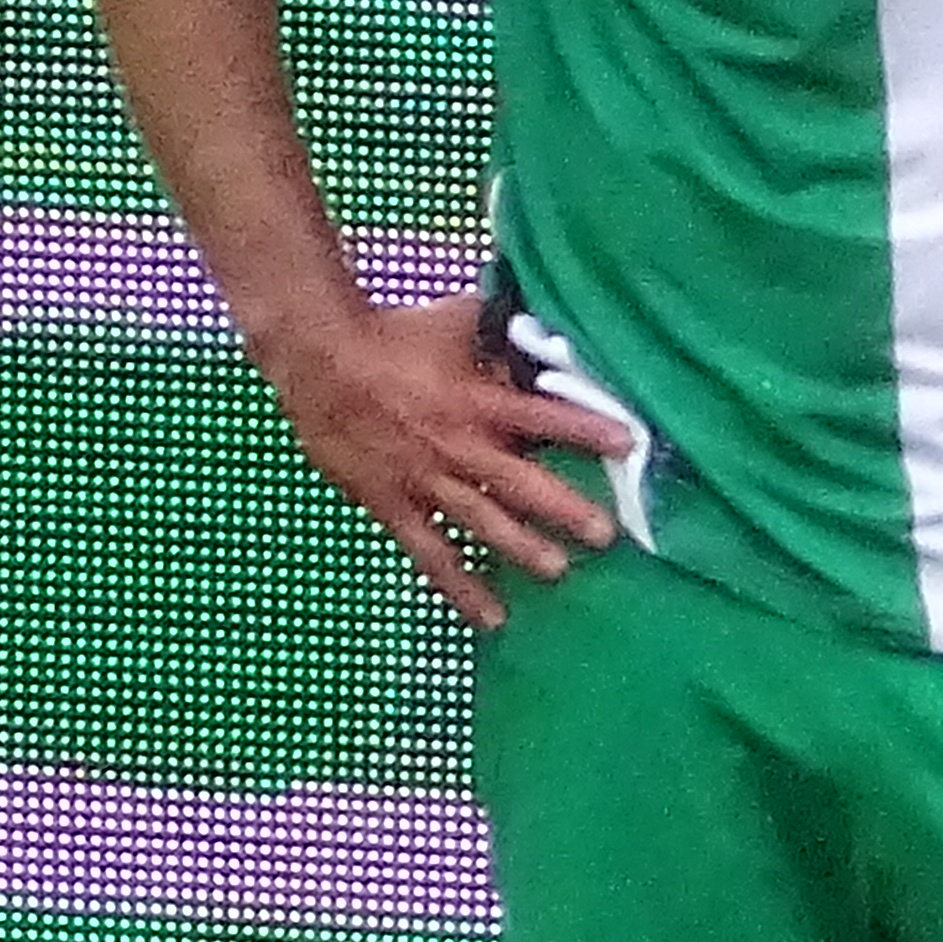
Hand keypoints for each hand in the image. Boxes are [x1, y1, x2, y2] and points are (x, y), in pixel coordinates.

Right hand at [255, 292, 628, 628]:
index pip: (538, 414)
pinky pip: (430, 554)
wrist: (315, 355)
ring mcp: (423, 480)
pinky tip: (492, 618)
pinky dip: (460, 587)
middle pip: (516, 482)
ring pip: (479, 522)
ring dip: (520, 549)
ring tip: (558, 572)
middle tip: (604, 535)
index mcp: (473, 399)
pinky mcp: (392, 506)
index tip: (627, 443)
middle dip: (562, 509)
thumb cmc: (392, 335)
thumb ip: (502, 333)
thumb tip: (551, 326)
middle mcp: (454, 444)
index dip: (582, 427)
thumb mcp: (453, 323)